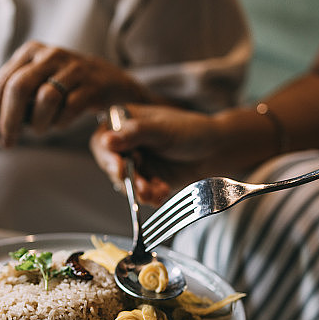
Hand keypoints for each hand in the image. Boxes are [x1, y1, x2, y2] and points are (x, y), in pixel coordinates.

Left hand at [0, 41, 148, 146]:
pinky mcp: (91, 84)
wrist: (107, 80)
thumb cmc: (62, 88)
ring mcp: (72, 68)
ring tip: (41, 129)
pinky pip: (69, 109)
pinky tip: (61, 122)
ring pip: (45, 98)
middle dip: (9, 120)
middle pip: (19, 87)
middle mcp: (49, 55)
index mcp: (29, 53)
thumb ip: (11, 108)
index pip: (1, 83)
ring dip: (39, 123)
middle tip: (7, 142)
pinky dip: (61, 122)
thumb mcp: (35, 88)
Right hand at [90, 104, 223, 205]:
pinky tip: (163, 192)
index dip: (108, 157)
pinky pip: (140, 194)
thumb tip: (107, 140)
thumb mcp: (162, 129)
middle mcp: (126, 144)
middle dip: (127, 178)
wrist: (215, 151)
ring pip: (125, 183)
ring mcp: (136, 164)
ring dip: (139, 190)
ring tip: (155, 191)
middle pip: (111, 166)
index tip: (120, 168)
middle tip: (142, 185)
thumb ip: (135, 133)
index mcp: (125, 123)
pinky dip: (151, 196)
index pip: (103, 141)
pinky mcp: (146, 180)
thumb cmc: (191, 131)